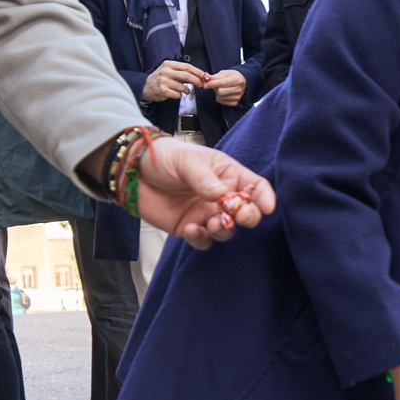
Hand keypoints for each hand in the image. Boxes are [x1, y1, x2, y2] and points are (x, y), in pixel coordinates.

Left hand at [133, 137, 274, 248]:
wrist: (132, 172)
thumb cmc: (164, 158)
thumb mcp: (186, 161)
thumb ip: (204, 178)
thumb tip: (222, 195)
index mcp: (227, 174)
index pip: (255, 187)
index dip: (264, 198)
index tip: (267, 208)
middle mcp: (221, 196)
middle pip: (247, 213)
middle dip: (247, 217)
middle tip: (237, 217)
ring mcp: (206, 214)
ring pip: (227, 231)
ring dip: (224, 231)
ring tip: (211, 224)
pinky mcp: (190, 228)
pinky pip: (204, 241)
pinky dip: (200, 239)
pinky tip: (190, 229)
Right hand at [141, 59, 210, 102]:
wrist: (145, 87)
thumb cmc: (160, 78)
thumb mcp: (169, 70)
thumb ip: (182, 72)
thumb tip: (199, 75)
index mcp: (169, 64)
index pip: (186, 66)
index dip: (197, 71)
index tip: (204, 75)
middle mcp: (166, 71)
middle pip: (186, 75)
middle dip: (196, 80)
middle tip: (201, 84)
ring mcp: (164, 81)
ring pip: (183, 87)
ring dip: (187, 90)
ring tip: (186, 90)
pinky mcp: (163, 91)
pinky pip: (178, 94)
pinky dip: (180, 95)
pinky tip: (176, 93)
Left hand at [206, 67, 248, 105]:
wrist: (245, 82)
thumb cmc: (234, 76)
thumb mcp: (226, 73)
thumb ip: (215, 76)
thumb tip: (206, 77)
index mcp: (236, 79)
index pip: (222, 83)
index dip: (212, 84)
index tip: (205, 84)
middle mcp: (238, 89)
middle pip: (220, 91)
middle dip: (215, 88)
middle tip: (215, 84)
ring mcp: (237, 97)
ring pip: (220, 97)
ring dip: (217, 93)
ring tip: (221, 88)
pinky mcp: (235, 103)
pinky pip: (222, 101)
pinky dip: (219, 97)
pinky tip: (223, 93)